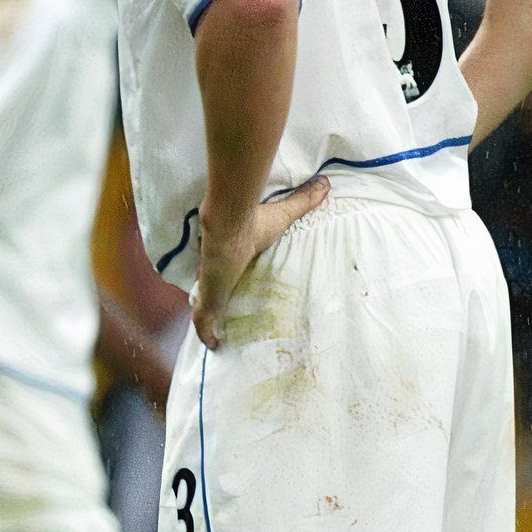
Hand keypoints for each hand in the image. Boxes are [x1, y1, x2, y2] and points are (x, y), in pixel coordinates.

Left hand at [192, 176, 328, 349]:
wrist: (228, 224)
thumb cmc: (251, 222)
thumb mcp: (281, 216)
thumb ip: (302, 201)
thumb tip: (326, 184)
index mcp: (231, 259)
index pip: (225, 273)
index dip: (226, 280)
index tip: (231, 287)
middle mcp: (217, 274)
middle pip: (211, 292)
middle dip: (215, 304)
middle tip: (224, 320)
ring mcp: (211, 287)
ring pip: (205, 310)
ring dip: (210, 323)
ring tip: (219, 340)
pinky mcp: (209, 298)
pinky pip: (205, 322)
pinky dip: (208, 334)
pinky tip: (214, 347)